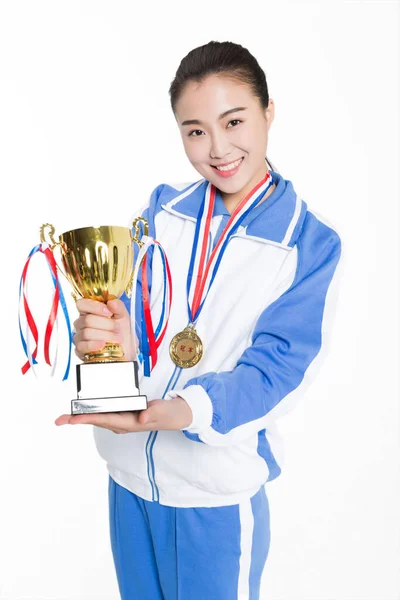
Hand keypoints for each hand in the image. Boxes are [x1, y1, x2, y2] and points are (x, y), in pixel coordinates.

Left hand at [54, 396, 192, 432]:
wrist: (178, 415)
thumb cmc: (170, 414)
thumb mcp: (163, 412)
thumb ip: (153, 414)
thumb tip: (142, 418)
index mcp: (130, 423)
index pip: (104, 420)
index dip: (87, 418)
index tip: (71, 419)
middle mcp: (124, 423)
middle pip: (97, 420)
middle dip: (78, 419)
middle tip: (59, 419)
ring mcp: (124, 419)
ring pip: (100, 418)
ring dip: (83, 416)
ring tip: (66, 416)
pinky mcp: (126, 413)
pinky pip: (106, 413)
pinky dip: (94, 411)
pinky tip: (86, 408)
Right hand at [73, 298, 137, 361]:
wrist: (126, 352)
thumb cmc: (123, 333)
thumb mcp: (124, 318)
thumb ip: (119, 307)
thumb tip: (111, 302)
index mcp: (90, 312)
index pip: (82, 304)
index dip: (94, 307)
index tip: (109, 312)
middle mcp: (81, 323)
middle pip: (87, 320)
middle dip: (106, 324)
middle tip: (118, 328)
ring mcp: (79, 337)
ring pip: (86, 332)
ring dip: (105, 335)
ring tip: (116, 338)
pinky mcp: (80, 350)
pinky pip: (82, 346)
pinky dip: (94, 345)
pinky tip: (103, 344)